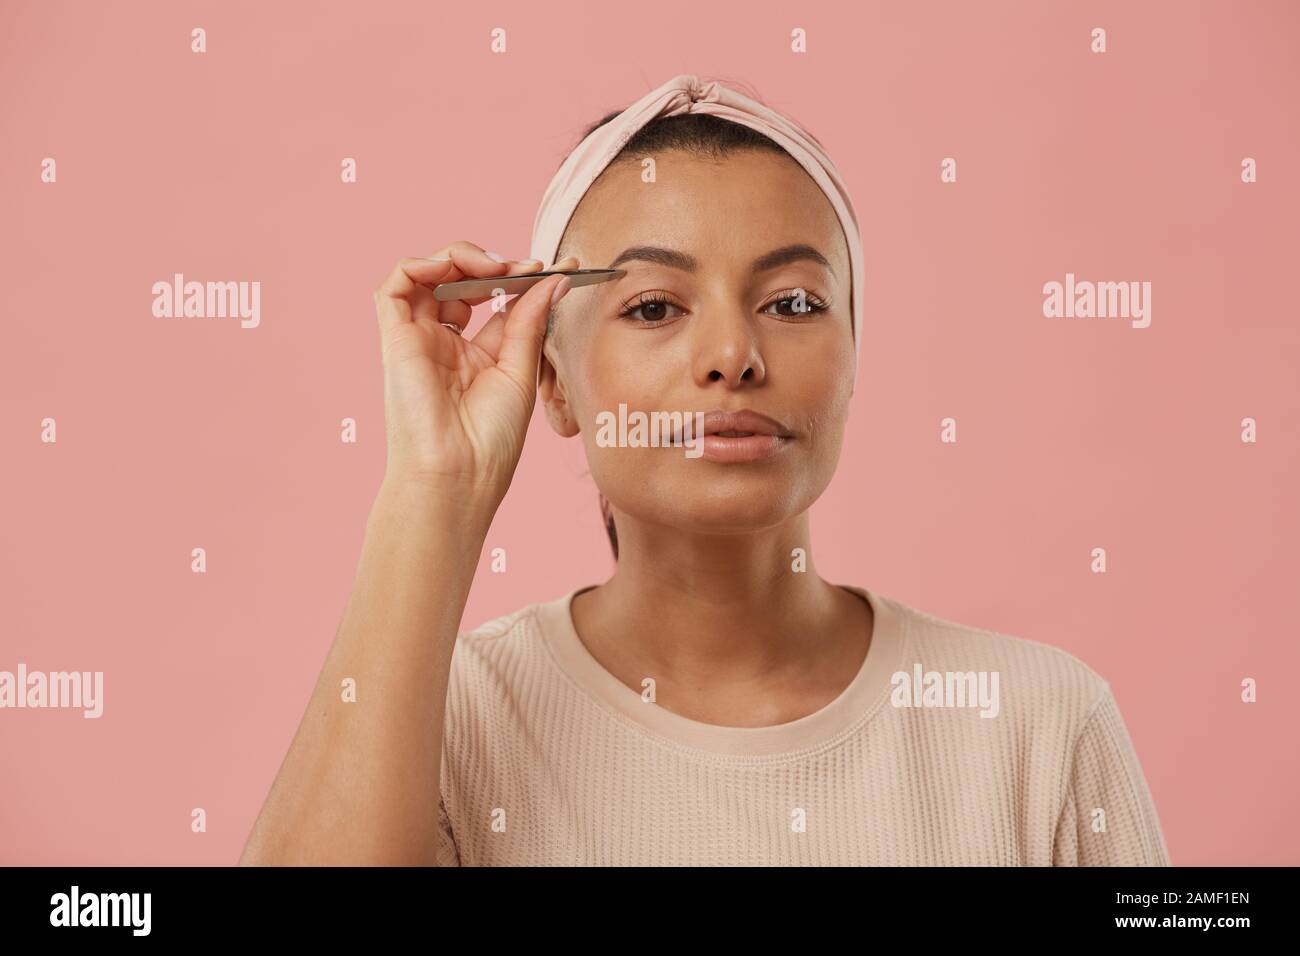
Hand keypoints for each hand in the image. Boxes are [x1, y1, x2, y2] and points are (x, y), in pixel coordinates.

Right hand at [372, 241, 577, 507]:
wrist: (457, 474)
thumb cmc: (489, 441)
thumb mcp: (520, 371)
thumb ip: (530, 321)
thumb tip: (555, 279)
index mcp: (477, 355)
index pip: (498, 300)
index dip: (526, 278)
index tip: (565, 269)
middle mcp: (445, 343)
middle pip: (462, 281)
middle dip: (495, 264)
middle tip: (527, 267)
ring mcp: (419, 339)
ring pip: (427, 275)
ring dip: (460, 257)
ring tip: (493, 268)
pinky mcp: (395, 339)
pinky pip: (395, 286)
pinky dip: (420, 264)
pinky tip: (452, 268)